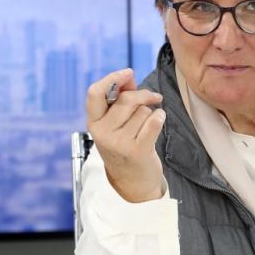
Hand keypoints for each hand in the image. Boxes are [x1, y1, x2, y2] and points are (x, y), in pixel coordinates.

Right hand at [86, 68, 165, 202]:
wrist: (132, 180)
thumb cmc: (125, 144)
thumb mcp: (115, 122)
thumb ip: (120, 97)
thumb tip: (128, 75)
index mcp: (93, 122)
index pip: (94, 93)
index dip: (112, 78)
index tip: (128, 73)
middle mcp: (103, 133)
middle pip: (126, 99)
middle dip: (144, 95)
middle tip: (152, 97)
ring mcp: (119, 143)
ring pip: (143, 111)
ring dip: (150, 112)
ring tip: (147, 124)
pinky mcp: (137, 150)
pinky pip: (154, 121)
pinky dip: (160, 117)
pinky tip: (158, 122)